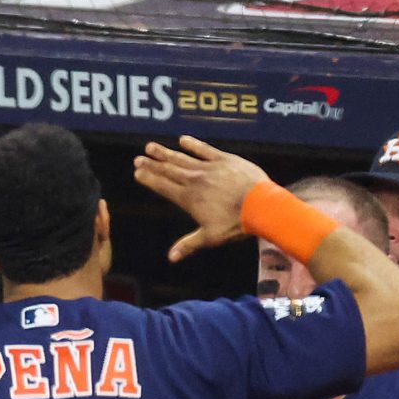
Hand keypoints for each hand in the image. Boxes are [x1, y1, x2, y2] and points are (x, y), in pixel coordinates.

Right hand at [133, 134, 272, 260]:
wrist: (261, 205)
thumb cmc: (236, 223)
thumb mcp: (211, 237)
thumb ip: (189, 245)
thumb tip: (171, 258)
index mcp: (189, 199)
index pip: (163, 187)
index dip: (149, 179)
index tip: (137, 173)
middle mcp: (194, 181)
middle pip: (168, 171)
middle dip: (152, 164)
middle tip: (138, 159)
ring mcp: (209, 168)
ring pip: (182, 158)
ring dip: (165, 153)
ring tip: (151, 146)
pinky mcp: (224, 160)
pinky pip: (205, 150)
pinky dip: (193, 144)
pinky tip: (183, 139)